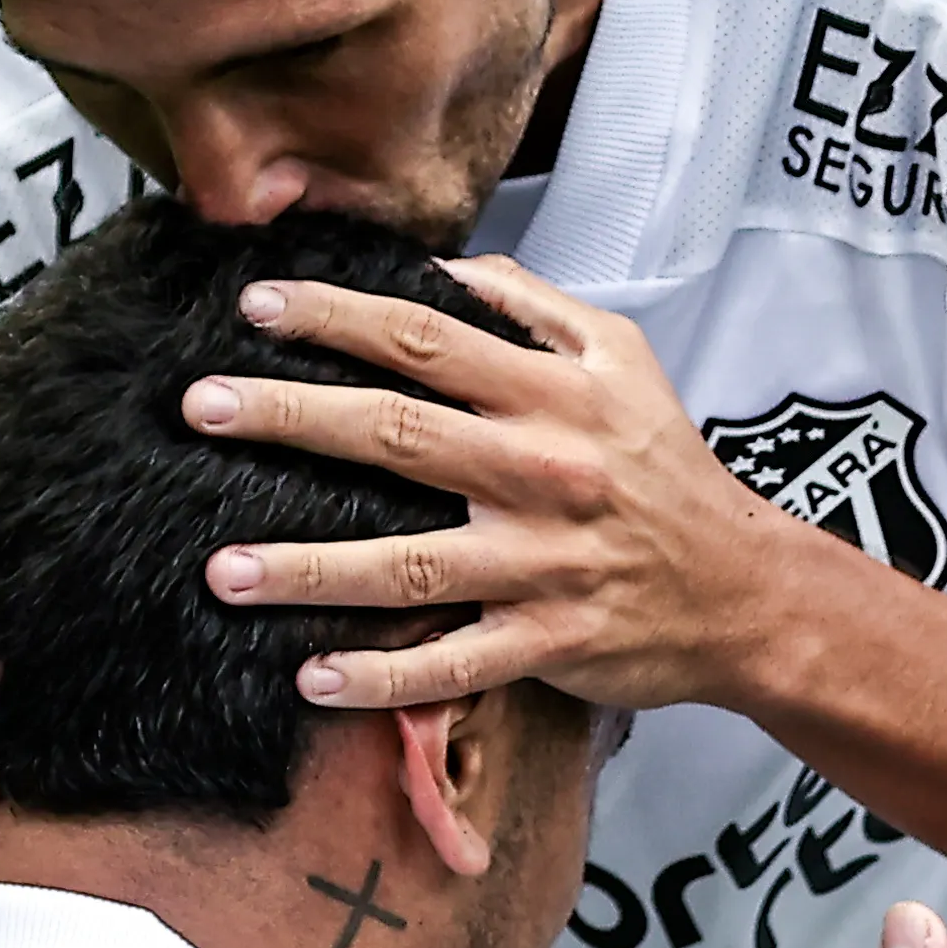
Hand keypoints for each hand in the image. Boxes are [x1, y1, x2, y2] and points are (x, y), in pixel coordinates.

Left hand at [178, 257, 836, 712]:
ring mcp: (542, 564)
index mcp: (552, 394)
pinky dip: (385, 679)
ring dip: (309, 570)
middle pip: (395, 435)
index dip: (337, 317)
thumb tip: (447, 268)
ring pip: (408, 565)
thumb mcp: (625, 360)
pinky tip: (313, 679)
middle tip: (199, 409)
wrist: (746, 590)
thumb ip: (536, 307)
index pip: (426, 341)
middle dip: (290, 418)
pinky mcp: (548, 643)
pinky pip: (453, 664)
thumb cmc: (669, 471)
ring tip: (223, 570)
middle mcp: (540, 472)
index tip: (253, 306)